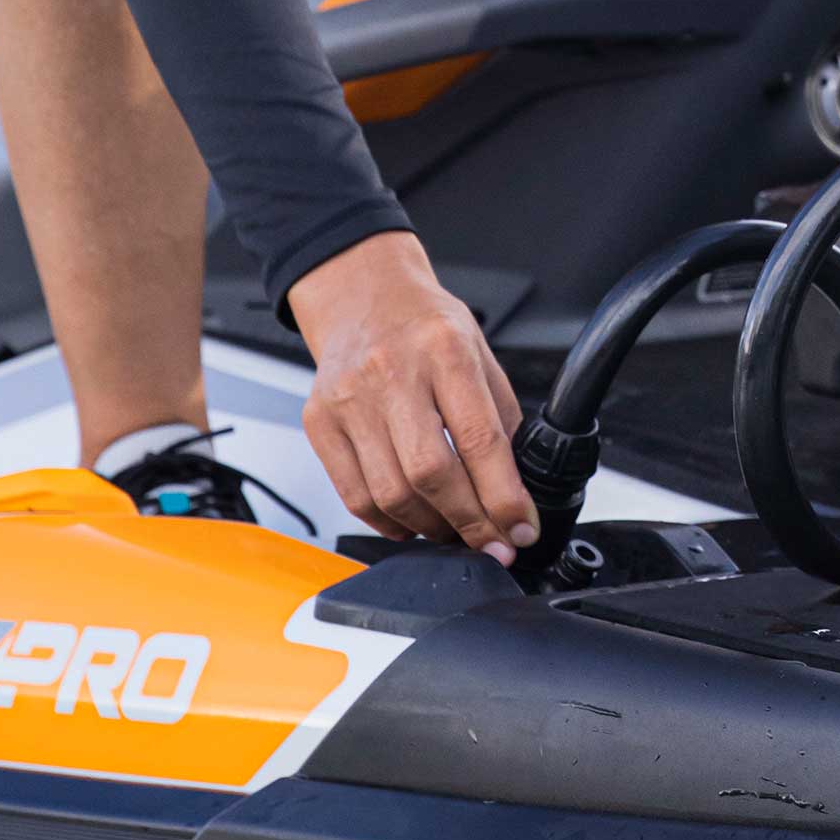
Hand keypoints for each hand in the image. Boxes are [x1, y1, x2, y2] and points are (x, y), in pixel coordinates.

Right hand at [290, 231, 535, 554]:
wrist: (362, 295)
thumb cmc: (426, 325)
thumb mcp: (480, 353)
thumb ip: (499, 418)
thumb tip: (514, 489)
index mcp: (445, 351)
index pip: (480, 440)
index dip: (504, 498)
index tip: (521, 530)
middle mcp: (392, 373)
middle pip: (431, 474)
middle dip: (469, 522)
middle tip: (492, 543)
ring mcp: (349, 399)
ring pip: (391, 494)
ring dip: (430, 527)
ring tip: (453, 530)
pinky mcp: (319, 421)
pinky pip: (354, 495)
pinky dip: (388, 522)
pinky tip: (411, 522)